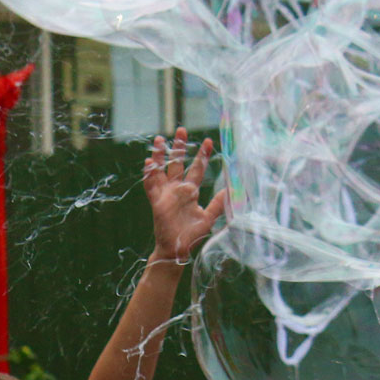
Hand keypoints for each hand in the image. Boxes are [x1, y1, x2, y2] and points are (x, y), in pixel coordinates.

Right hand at [144, 127, 225, 263]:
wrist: (178, 249)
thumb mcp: (208, 218)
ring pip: (162, 170)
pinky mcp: (156, 201)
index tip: (209, 141)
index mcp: (190, 191)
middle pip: (177, 163)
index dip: (202, 155)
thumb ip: (218, 204)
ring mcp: (165, 194)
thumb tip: (230, 190)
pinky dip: (149, 174)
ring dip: (160, 156)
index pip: (197, 169)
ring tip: (160, 140)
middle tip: (181, 130)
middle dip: (179, 147)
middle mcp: (177, 189)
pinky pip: (151, 186)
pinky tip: (148, 162)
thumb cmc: (192, 235)